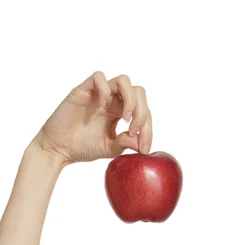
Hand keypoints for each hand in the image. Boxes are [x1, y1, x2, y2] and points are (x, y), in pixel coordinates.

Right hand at [31, 71, 152, 165]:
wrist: (58, 149)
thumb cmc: (83, 147)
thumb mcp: (110, 148)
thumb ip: (126, 143)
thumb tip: (142, 143)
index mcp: (121, 112)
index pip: (144, 111)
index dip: (148, 129)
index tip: (144, 148)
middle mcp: (112, 100)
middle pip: (138, 92)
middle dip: (142, 111)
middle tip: (134, 130)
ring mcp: (99, 94)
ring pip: (124, 80)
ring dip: (130, 99)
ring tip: (124, 117)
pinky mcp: (83, 91)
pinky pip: (98, 77)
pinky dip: (105, 89)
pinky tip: (103, 106)